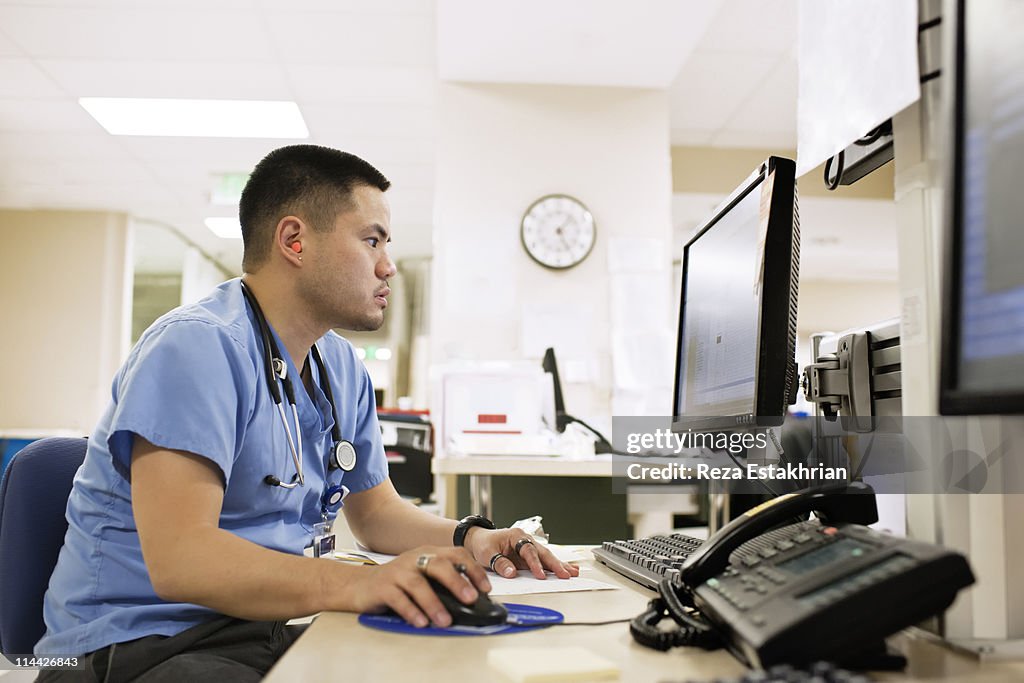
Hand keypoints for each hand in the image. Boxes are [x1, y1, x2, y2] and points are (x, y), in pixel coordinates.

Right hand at [348, 545, 488, 627]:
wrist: (359, 585)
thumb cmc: (397, 582)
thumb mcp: (422, 575)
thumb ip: (442, 582)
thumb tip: (472, 600)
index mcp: (428, 554)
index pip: (456, 555)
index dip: (473, 570)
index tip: (485, 588)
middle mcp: (414, 559)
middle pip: (439, 565)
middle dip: (457, 582)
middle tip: (470, 599)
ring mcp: (398, 572)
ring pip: (418, 584)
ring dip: (434, 603)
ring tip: (445, 620)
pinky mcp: (382, 587)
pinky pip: (399, 599)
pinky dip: (411, 611)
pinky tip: (421, 622)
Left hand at [465, 528, 579, 579]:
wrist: (479, 541)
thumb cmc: (483, 544)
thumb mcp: (487, 553)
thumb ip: (499, 563)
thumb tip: (511, 573)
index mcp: (516, 536)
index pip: (528, 550)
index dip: (535, 563)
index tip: (540, 574)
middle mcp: (525, 540)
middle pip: (543, 553)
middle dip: (555, 564)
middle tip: (565, 575)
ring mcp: (529, 549)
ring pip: (547, 557)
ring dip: (560, 565)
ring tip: (572, 573)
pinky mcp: (529, 557)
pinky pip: (544, 562)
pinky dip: (555, 567)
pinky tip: (568, 570)